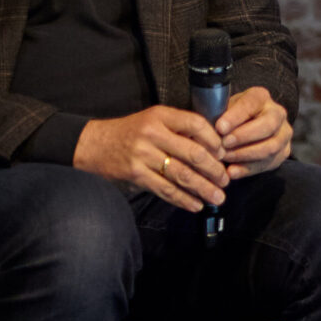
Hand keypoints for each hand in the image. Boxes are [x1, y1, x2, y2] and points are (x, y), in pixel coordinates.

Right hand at [76, 105, 226, 211]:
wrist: (94, 144)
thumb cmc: (130, 132)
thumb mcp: (153, 119)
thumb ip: (178, 129)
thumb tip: (212, 147)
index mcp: (161, 116)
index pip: (196, 124)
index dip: (214, 140)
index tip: (223, 153)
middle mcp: (153, 133)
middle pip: (192, 153)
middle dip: (213, 169)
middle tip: (226, 180)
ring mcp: (143, 155)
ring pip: (181, 174)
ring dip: (203, 188)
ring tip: (217, 197)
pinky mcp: (136, 174)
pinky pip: (165, 189)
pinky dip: (183, 199)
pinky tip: (195, 204)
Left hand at [216, 84, 292, 177]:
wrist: (246, 126)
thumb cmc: (231, 117)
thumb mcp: (224, 109)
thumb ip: (220, 116)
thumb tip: (213, 131)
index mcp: (261, 97)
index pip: (251, 104)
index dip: (235, 117)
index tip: (219, 128)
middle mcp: (278, 113)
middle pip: (268, 125)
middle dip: (244, 136)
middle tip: (224, 144)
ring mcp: (284, 134)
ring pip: (271, 146)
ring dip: (245, 154)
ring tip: (226, 158)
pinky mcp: (283, 152)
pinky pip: (268, 163)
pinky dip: (248, 169)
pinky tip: (232, 172)